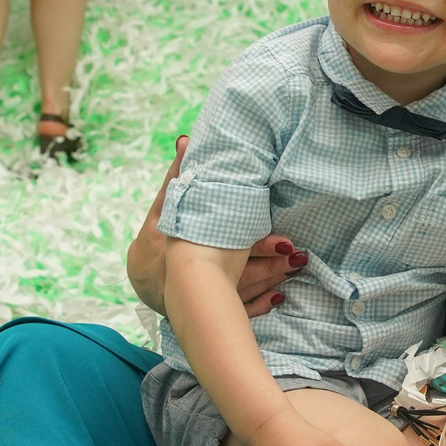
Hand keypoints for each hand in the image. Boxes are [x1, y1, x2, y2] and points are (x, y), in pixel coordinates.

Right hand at [129, 137, 306, 316]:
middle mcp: (197, 269)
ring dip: (270, 279)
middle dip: (270, 263)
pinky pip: (237, 306)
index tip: (285, 242)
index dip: (257, 245)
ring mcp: (204, 290)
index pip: (227, 241)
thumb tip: (186, 139)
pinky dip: (259, 303)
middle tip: (297, 254)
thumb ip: (178, 175)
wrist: (148, 278)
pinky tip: (280, 296)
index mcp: (189, 242)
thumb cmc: (158, 237)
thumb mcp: (165, 206)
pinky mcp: (210, 304)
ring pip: (242, 287)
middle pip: (239, 269)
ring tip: (296, 266)